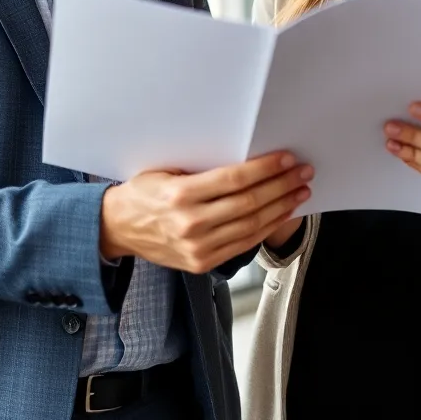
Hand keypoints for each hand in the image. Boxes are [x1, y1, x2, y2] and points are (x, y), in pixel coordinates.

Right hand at [100, 152, 313, 273]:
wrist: (118, 227)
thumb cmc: (143, 191)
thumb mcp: (165, 170)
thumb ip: (201, 169)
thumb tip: (245, 157)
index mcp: (180, 195)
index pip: (234, 179)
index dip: (265, 168)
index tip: (286, 158)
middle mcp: (190, 223)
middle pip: (248, 202)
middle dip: (281, 185)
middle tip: (302, 171)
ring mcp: (197, 247)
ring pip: (251, 225)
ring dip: (281, 207)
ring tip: (300, 191)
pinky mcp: (201, 262)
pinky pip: (243, 243)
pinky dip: (266, 227)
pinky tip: (281, 213)